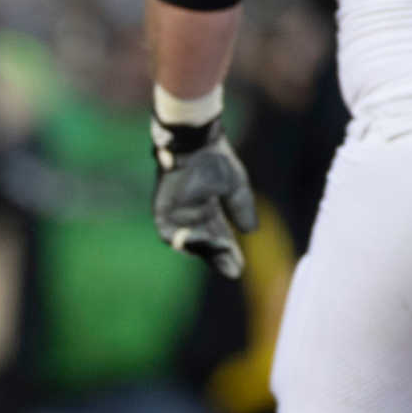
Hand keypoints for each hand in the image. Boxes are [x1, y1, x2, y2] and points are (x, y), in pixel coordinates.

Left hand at [152, 120, 258, 280]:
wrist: (195, 142)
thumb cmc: (215, 159)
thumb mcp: (235, 187)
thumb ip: (240, 209)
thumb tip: (251, 232)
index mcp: (207, 209)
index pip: (219, 237)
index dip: (228, 253)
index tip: (239, 268)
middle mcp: (190, 215)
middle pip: (205, 243)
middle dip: (218, 258)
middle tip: (233, 270)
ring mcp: (175, 213)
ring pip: (188, 241)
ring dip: (204, 250)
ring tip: (223, 255)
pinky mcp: (161, 209)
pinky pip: (168, 232)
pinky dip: (183, 240)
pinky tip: (201, 242)